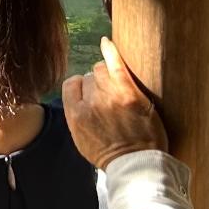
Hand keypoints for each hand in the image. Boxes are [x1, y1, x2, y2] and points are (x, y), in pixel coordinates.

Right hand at [63, 37, 165, 166]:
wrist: (136, 166)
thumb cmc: (110, 156)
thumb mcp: (81, 140)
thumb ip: (76, 116)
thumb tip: (78, 98)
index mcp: (74, 115)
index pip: (72, 84)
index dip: (82, 87)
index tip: (91, 92)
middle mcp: (89, 103)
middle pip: (89, 77)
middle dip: (97, 83)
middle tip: (110, 95)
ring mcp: (109, 97)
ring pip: (101, 70)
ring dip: (107, 74)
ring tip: (117, 84)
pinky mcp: (129, 95)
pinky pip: (117, 66)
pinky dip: (111, 51)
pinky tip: (107, 42)